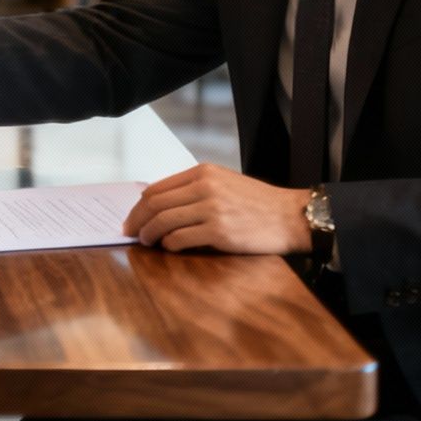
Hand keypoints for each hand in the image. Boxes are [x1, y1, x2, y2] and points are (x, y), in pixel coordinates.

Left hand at [122, 163, 311, 254]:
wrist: (290, 216)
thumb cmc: (257, 202)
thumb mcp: (224, 182)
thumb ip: (194, 188)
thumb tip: (159, 204)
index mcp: (203, 172)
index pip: (157, 189)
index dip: (138, 206)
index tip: (132, 218)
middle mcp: (204, 187)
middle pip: (155, 205)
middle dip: (137, 221)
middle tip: (130, 233)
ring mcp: (211, 209)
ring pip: (163, 222)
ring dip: (149, 235)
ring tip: (147, 242)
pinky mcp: (219, 232)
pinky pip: (180, 239)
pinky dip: (169, 245)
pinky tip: (169, 248)